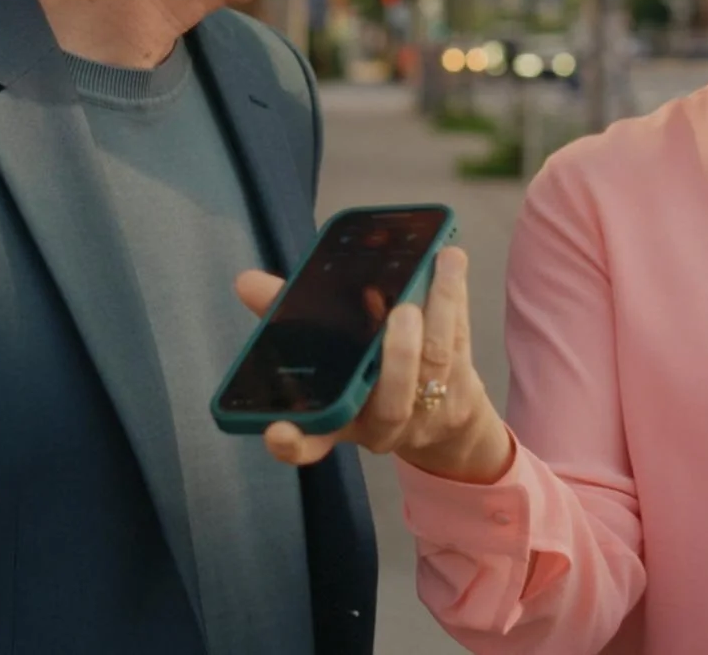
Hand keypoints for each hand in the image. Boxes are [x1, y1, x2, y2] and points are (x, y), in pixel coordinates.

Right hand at [233, 246, 513, 483]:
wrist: (442, 421)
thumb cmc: (367, 378)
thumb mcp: (326, 354)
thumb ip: (288, 318)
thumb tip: (246, 281)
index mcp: (341, 420)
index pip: (310, 443)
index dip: (292, 443)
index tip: (276, 431)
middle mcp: (382, 425)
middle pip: (391, 406)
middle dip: (398, 359)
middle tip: (400, 314)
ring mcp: (426, 413)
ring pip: (434, 366)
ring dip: (439, 313)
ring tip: (440, 266)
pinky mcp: (460, 393)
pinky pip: (460, 346)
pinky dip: (456, 302)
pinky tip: (452, 264)